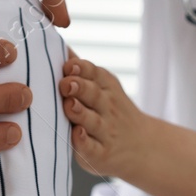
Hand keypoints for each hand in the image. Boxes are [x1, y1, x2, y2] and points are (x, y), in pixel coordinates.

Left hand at [60, 54, 149, 179]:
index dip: (81, 69)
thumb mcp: (103, 86)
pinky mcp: (100, 153)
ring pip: (92, 120)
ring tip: (70, 106)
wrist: (141, 146)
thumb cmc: (109, 111)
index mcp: (106, 87)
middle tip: (65, 83)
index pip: (94, 73)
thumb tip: (54, 42)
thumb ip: (80, 69)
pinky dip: (84, 142)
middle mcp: (107, 107)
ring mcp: (105, 131)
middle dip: (79, 87)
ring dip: (80, 112)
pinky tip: (77, 134)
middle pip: (93, 94)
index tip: (68, 65)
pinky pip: (92, 148)